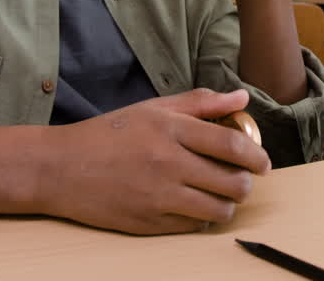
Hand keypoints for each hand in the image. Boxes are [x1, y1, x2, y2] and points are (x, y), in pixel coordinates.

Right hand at [42, 88, 270, 234]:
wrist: (60, 168)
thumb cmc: (107, 134)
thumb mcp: (153, 108)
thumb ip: (200, 102)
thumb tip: (241, 96)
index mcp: (170, 130)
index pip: (231, 146)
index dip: (256, 156)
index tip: (263, 162)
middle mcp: (168, 164)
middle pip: (232, 182)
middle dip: (246, 184)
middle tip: (243, 180)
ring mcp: (159, 197)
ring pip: (218, 210)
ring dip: (228, 204)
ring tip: (222, 195)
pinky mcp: (149, 223)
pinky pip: (193, 226)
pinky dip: (203, 218)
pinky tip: (196, 206)